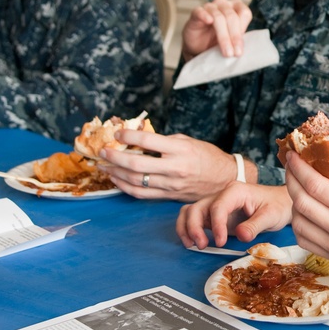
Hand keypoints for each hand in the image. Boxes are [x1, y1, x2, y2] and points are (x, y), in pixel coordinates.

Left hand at [99, 130, 245, 201]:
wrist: (224, 179)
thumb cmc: (207, 157)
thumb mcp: (188, 141)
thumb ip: (164, 140)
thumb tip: (138, 136)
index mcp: (180, 150)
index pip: (148, 141)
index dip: (129, 135)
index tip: (117, 133)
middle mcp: (175, 168)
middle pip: (137, 164)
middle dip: (115, 157)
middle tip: (103, 151)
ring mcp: (171, 185)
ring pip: (136, 181)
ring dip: (116, 173)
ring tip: (105, 165)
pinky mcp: (169, 196)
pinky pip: (142, 194)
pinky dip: (125, 187)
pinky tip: (117, 180)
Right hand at [177, 183, 292, 249]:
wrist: (280, 203)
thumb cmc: (276, 206)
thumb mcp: (271, 216)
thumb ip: (255, 225)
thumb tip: (240, 235)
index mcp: (236, 191)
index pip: (218, 206)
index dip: (216, 225)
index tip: (220, 243)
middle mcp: (222, 195)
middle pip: (197, 208)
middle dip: (194, 227)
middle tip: (203, 246)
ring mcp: (216, 204)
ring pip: (190, 211)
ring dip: (186, 228)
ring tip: (193, 245)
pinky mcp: (214, 215)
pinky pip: (194, 218)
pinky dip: (188, 229)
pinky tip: (193, 242)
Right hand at [180, 0, 251, 60]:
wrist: (199, 46)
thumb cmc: (218, 40)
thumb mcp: (232, 39)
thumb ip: (239, 37)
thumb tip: (243, 46)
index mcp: (236, 7)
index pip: (244, 13)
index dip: (243, 30)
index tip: (240, 47)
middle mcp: (224, 4)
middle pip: (232, 16)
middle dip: (234, 37)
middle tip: (235, 53)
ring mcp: (209, 6)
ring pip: (218, 17)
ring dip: (223, 37)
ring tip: (226, 52)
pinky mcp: (196, 12)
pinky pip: (200, 11)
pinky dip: (204, 15)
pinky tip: (209, 21)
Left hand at [284, 149, 328, 268]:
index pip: (315, 186)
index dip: (298, 169)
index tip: (292, 156)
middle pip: (302, 204)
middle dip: (291, 181)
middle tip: (291, 168)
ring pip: (300, 224)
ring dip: (293, 203)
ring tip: (298, 189)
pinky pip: (306, 241)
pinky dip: (300, 224)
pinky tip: (304, 211)